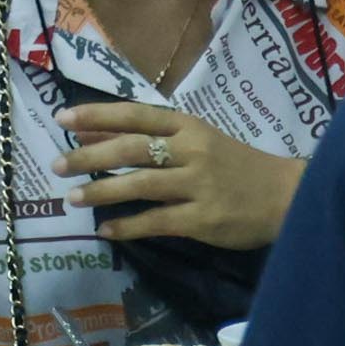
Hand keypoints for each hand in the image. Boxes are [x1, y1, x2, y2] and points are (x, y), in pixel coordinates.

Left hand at [56, 103, 302, 247]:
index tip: (62, 119)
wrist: (287, 195)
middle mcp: (191, 150)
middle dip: (90, 156)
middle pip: (132, 148)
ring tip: (72, 199)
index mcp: (189, 126)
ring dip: (101, 191)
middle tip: (57, 165)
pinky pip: (157, 221)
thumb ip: (150, 138)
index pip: (136, 114)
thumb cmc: (237, 165)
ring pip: (140, 184)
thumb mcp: (197, 141)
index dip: (97, 115)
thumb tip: (94, 132)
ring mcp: (198, 185)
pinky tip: (106, 231)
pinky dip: (128, 226)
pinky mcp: (204, 218)